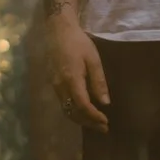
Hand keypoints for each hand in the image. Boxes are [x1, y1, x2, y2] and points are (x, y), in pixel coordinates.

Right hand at [43, 10, 109, 131]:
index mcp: (72, 79)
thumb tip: (105, 102)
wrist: (58, 30)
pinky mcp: (53, 83)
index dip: (94, 116)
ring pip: (66, 109)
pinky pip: (63, 103)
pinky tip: (84, 112)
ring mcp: (54, 85)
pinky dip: (74, 111)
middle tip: (104, 128)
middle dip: (89, 122)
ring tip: (95, 123)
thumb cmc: (78, 42)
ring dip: (81, 119)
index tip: (106, 122)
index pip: (82, 105)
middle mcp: (60, 86)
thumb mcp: (93, 59)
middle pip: (73, 111)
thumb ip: (98, 81)